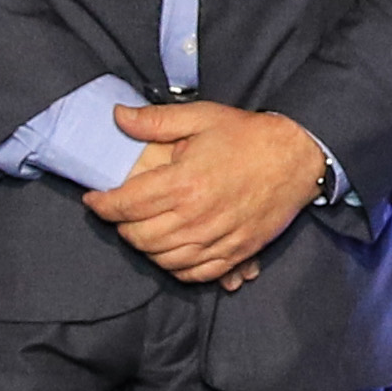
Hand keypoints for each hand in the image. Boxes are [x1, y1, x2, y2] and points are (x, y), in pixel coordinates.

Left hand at [88, 98, 329, 290]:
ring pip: (163, 259)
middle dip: (121, 226)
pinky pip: (194, 274)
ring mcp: (216, 239)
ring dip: (145, 248)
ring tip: (142, 230)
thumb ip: (155, 121)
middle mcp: (196, 216)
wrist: (297, 155)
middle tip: (120, 213)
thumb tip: (118, 117)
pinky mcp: (235, 252)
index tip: (93, 200)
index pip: (126, 205)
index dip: (102, 205)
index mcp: (183, 183)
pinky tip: (170, 252)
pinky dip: (175, 268)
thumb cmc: (248, 135)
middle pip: (139, 237)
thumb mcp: (200, 116)